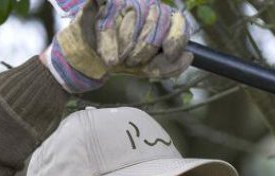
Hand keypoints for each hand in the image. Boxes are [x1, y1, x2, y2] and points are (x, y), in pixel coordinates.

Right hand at [45, 0, 191, 92]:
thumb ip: (168, 66)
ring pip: (135, 22)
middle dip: (145, 50)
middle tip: (133, 62)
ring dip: (126, 50)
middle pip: (156, 22)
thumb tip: (189, 56)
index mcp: (157, 19)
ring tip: (119, 58)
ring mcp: (122, 2)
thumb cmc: (118, 60)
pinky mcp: (101, 3)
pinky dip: (111, 46)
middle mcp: (142, 6)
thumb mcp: (146, 68)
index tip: (169, 52)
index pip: (176, 20)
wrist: (85, 61)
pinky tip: (110, 59)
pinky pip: (111, 22)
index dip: (176, 36)